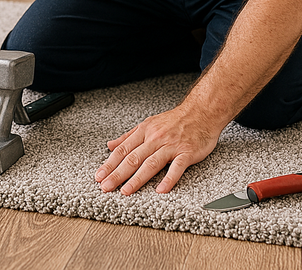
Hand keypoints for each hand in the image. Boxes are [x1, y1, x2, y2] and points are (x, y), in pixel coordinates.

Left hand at [94, 105, 221, 194]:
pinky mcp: (186, 152)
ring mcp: (171, 146)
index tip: (99, 176)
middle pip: (133, 158)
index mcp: (144, 132)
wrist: (202, 111)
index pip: (122, 150)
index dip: (109, 164)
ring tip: (125, 191)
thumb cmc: (175, 120)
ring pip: (151, 163)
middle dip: (117, 174)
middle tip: (105, 187)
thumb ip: (128, 136)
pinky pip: (176, 167)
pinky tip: (160, 190)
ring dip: (137, 178)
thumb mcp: (148, 124)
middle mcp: (155, 138)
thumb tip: (110, 145)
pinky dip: (169, 179)